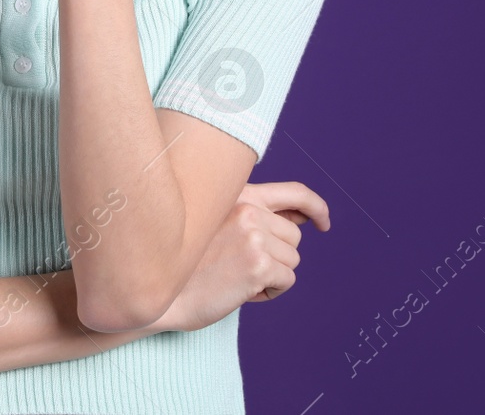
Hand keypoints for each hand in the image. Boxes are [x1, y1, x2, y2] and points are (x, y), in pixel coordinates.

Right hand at [151, 181, 330, 333]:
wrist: (161, 291)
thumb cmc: (188, 263)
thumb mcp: (220, 225)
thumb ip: (258, 216)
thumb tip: (304, 219)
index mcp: (238, 194)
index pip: (293, 192)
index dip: (316, 207)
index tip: (323, 223)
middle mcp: (247, 208)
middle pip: (293, 236)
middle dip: (276, 255)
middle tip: (240, 266)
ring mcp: (253, 234)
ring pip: (292, 259)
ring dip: (271, 274)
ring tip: (237, 276)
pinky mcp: (258, 263)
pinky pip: (287, 280)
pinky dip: (270, 291)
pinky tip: (241, 290)